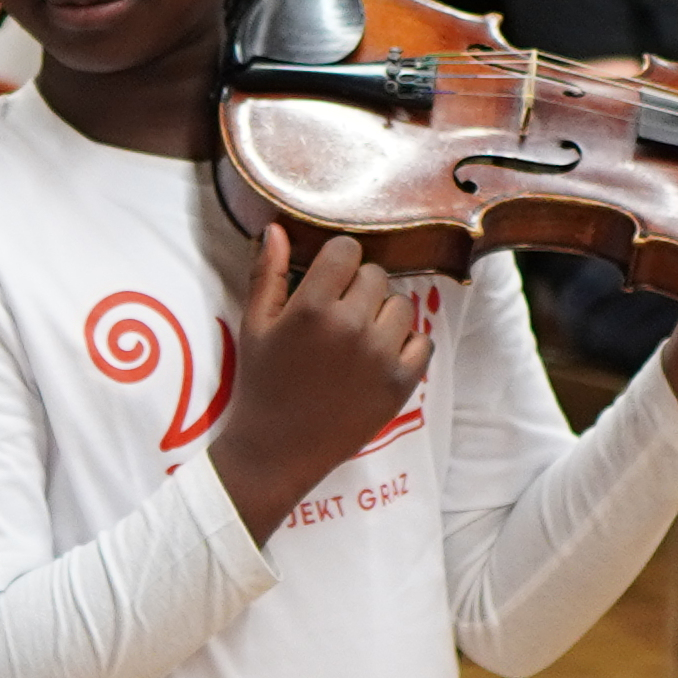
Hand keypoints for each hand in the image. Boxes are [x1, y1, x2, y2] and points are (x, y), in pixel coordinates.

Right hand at [207, 225, 431, 543]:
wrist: (278, 449)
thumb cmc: (262, 384)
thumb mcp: (255, 326)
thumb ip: (268, 274)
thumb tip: (276, 228)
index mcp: (312, 307)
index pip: (347, 250)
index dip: (337, 261)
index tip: (328, 279)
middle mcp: (351, 326)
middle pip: (376, 275)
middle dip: (358, 288)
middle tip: (337, 316)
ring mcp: (381, 354)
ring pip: (401, 305)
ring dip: (382, 315)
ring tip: (357, 339)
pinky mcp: (402, 382)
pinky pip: (422, 341)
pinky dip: (406, 345)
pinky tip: (378, 358)